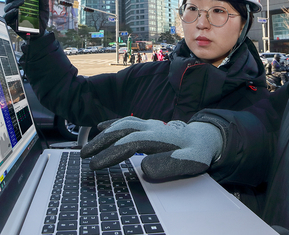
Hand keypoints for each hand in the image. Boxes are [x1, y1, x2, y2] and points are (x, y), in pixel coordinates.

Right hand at [3, 0, 48, 39]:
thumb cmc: (40, 19)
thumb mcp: (44, 7)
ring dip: (14, 4)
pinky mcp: (11, 24)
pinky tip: (16, 11)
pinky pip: (7, 18)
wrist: (41, 33)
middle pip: (9, 0)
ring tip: (22, 2)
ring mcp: (12, 16)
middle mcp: (14, 8)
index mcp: (20, 3)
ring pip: (7, 8)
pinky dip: (11, 14)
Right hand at [80, 117, 222, 180]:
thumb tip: (146, 168)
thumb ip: (169, 165)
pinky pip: (127, 120)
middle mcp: (151, 127)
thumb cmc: (197, 152)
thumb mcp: (191, 162)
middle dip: (100, 143)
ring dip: (103, 135)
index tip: (95, 165)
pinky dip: (112, 123)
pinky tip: (100, 128)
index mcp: (159, 137)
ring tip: (87, 147)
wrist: (204, 137)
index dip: (110, 154)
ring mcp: (149, 124)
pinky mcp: (148, 124)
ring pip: (122, 125)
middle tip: (83, 155)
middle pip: (121, 131)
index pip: (129, 144)